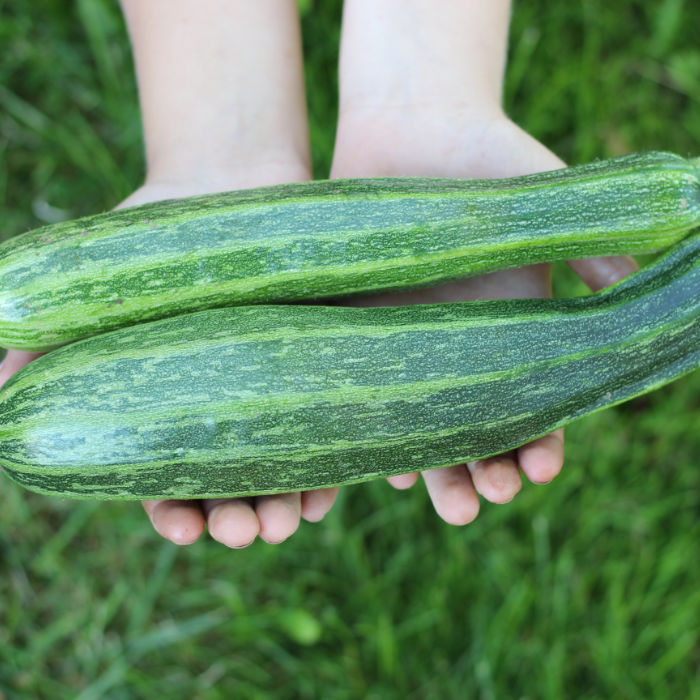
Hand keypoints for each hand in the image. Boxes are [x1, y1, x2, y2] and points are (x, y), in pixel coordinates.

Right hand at [116, 0, 337, 546]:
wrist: (229, 181)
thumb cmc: (152, 237)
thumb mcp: (92, 286)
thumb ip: (44, 340)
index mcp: (174, 407)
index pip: (168, 481)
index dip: (171, 513)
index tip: (179, 526)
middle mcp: (227, 411)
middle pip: (232, 488)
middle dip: (236, 520)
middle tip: (243, 533)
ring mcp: (276, 391)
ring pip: (281, 469)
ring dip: (284, 506)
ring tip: (286, 523)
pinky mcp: (320, 364)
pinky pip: (330, 427)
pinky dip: (330, 464)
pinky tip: (328, 489)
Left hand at [331, 1, 638, 524]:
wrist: (411, 128)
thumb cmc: (487, 160)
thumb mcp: (546, 205)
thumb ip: (594, 253)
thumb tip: (648, 290)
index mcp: (511, 332)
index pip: (533, 408)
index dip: (541, 445)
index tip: (542, 468)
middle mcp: (458, 349)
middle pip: (474, 434)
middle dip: (483, 473)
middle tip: (485, 497)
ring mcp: (405, 342)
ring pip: (420, 428)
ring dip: (433, 471)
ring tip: (444, 500)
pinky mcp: (355, 326)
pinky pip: (363, 393)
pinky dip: (373, 430)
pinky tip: (383, 461)